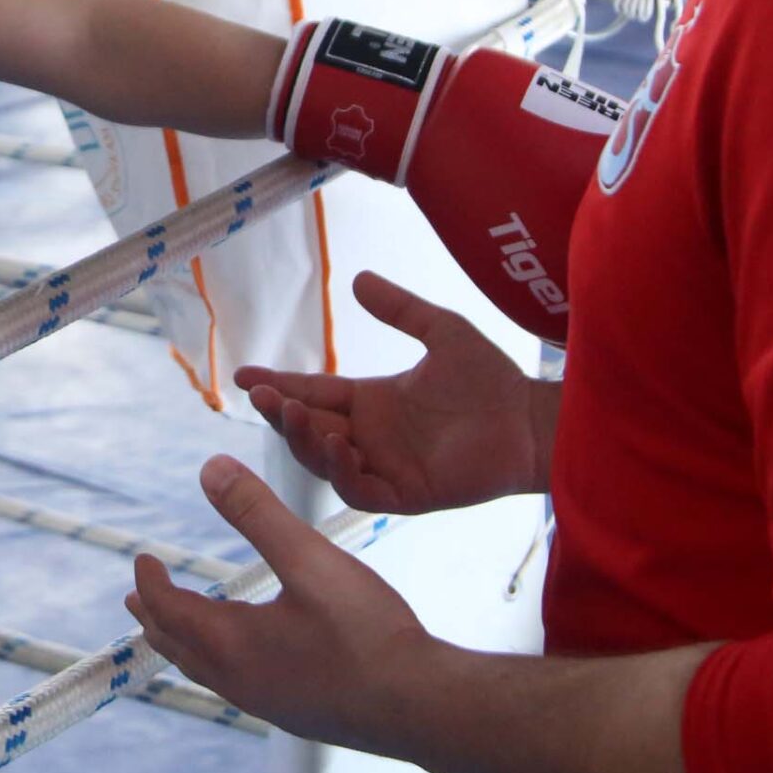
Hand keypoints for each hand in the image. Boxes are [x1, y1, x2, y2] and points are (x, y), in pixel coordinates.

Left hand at [125, 453, 441, 752]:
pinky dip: (221, 662)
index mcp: (231, 644)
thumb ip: (258, 512)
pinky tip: (249, 655)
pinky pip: (239, 687)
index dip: (150, 580)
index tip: (142, 556)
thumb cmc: (366, 632)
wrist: (422, 707)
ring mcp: (268, 705)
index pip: (168, 609)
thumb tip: (209, 467)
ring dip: (185, 642)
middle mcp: (239, 682)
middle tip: (138, 596)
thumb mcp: (309, 558)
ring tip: (182, 627)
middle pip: (178, 646)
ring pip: (207, 672)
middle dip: (155, 616)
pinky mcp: (297, 715)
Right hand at [237, 271, 551, 515]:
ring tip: (294, 415)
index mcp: (372, 401)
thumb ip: (400, 310)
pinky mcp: (405, 494)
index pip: (313, 392)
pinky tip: (338, 445)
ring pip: (324, 461)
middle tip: (263, 395)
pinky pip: (359, 490)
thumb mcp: (441, 331)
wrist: (530, 421)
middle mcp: (370, 435)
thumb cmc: (491, 379)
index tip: (242, 374)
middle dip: (280, 413)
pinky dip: (341, 471)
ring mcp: (385, 466)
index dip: (278, 384)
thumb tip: (357, 279)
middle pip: (308, 429)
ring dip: (304, 440)